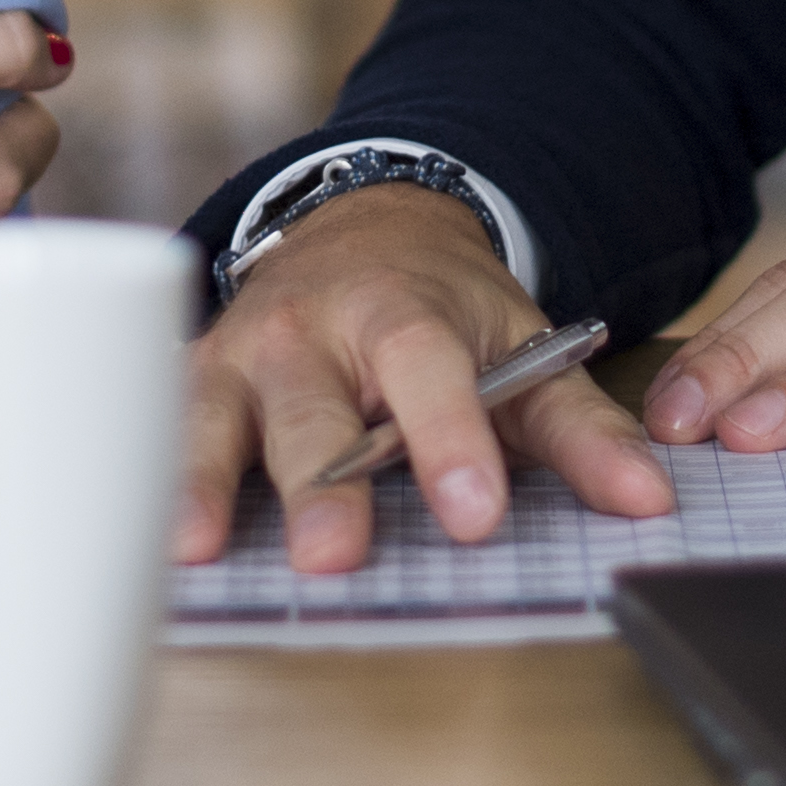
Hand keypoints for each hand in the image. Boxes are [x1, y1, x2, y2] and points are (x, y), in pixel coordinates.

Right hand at [177, 187, 673, 574]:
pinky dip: (147, 479)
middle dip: (320, 484)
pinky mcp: (190, 386)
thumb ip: (581, 429)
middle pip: (312, 408)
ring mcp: (239, 357)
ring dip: (201, 483)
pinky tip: (135, 538)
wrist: (362, 229)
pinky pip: (161, 432)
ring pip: (213, 418)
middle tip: (335, 556)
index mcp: (401, 312)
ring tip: (193, 546)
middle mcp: (309, 330)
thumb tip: (650, 498)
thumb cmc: (445, 310)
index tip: (475, 510)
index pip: (427, 373)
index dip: (448, 440)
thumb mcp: (523, 351)